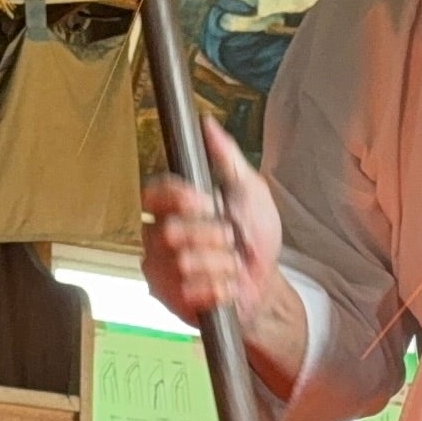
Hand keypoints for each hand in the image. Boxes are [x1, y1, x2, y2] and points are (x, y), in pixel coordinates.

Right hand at [137, 124, 288, 332]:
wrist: (267, 283)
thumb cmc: (255, 236)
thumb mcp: (249, 189)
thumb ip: (227, 157)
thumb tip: (208, 123)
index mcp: (173, 206)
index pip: (154, 193)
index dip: (179, 198)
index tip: (206, 202)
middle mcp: (159, 235)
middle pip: (170, 231)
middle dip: (212, 236)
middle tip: (230, 239)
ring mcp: (161, 268)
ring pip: (182, 262)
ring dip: (220, 264)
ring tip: (230, 264)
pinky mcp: (169, 297)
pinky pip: (188, 290)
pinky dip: (218, 287)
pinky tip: (225, 285)